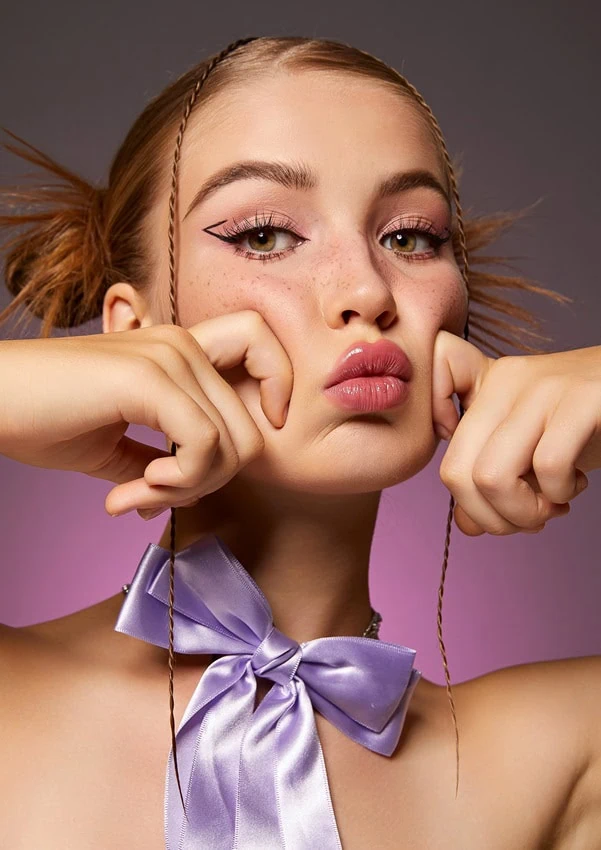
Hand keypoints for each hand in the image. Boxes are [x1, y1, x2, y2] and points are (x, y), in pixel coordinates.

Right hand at [0, 311, 292, 519]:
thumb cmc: (40, 419)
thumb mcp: (114, 448)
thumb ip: (158, 464)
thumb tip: (179, 496)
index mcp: (181, 351)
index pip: (263, 348)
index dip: (276, 389)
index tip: (234, 448)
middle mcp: (183, 344)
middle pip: (253, 430)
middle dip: (211, 481)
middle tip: (156, 495)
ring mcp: (169, 356)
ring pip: (232, 445)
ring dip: (189, 488)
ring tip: (137, 494)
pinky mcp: (149, 378)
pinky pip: (203, 446)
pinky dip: (177, 482)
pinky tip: (133, 489)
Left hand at [431, 330, 600, 535]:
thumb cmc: (585, 428)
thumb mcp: (529, 451)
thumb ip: (492, 483)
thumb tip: (468, 526)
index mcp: (488, 387)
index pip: (437, 405)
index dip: (454, 474)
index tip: (483, 485)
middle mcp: (507, 381)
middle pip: (455, 471)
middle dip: (489, 516)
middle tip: (529, 517)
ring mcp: (543, 387)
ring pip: (490, 476)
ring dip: (523, 513)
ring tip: (552, 505)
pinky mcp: (582, 399)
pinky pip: (547, 466)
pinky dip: (559, 494)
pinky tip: (575, 484)